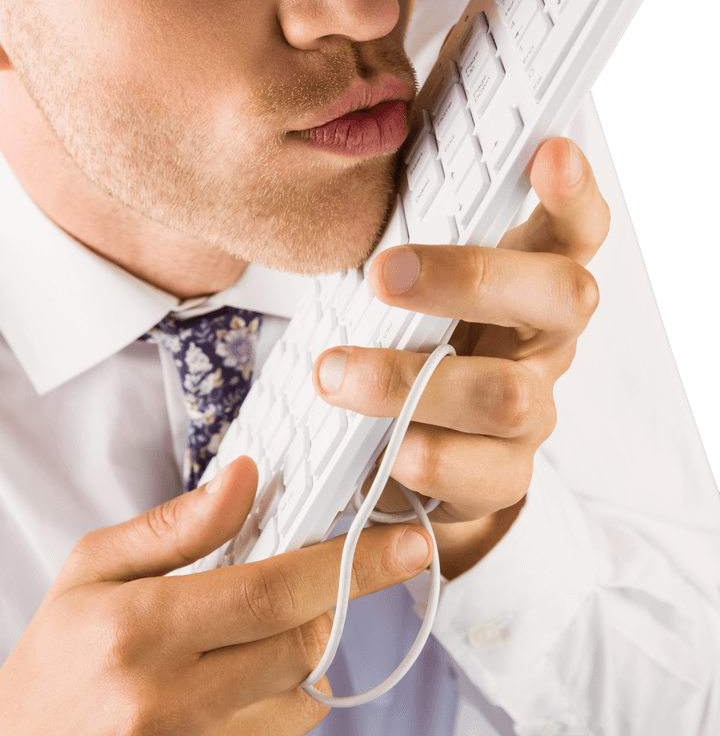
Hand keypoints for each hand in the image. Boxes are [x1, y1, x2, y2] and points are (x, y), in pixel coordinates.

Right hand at [0, 456, 431, 734]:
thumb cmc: (55, 657)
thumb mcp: (94, 569)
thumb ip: (177, 525)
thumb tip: (248, 478)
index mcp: (142, 628)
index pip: (272, 590)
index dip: (349, 565)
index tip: (405, 547)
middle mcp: (169, 700)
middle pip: (299, 643)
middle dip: (330, 601)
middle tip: (341, 570)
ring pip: (299, 698)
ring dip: (303, 654)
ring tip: (258, 632)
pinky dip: (281, 700)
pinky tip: (243, 678)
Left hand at [313, 137, 610, 577]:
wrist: (411, 435)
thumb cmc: (410, 327)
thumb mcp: (412, 267)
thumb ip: (412, 209)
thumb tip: (381, 117)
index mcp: (533, 274)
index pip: (577, 225)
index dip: (574, 191)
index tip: (549, 150)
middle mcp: (549, 339)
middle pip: (564, 297)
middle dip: (473, 277)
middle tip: (382, 272)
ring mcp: (535, 410)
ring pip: (511, 396)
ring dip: (414, 380)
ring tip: (333, 373)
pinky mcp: (503, 475)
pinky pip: (487, 476)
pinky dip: (431, 459)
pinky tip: (385, 449)